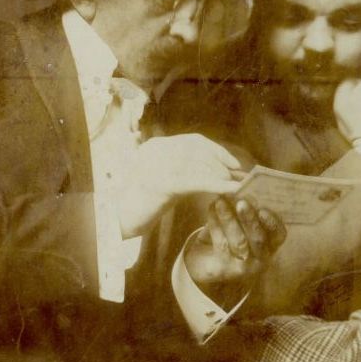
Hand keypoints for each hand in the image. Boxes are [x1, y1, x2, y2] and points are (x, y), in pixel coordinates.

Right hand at [119, 133, 241, 237]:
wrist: (119, 220)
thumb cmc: (145, 203)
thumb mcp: (166, 178)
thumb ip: (186, 167)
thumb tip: (220, 167)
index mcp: (156, 145)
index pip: (193, 141)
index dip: (217, 150)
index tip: (234, 162)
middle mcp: (155, 150)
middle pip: (199, 151)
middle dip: (222, 163)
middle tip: (241, 175)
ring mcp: (155, 164)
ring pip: (199, 166)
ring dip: (222, 175)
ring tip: (237, 184)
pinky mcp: (160, 183)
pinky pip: (195, 182)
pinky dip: (216, 185)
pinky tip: (230, 190)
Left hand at [184, 197, 285, 300]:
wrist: (205, 261)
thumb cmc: (229, 233)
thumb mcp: (240, 222)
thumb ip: (246, 207)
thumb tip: (241, 185)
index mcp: (271, 244)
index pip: (279, 234)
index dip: (273, 222)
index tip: (263, 209)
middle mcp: (261, 258)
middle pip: (258, 239)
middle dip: (250, 219)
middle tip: (241, 202)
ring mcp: (243, 267)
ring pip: (239, 242)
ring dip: (229, 219)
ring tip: (220, 201)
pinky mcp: (223, 269)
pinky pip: (221, 244)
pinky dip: (215, 224)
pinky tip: (211, 209)